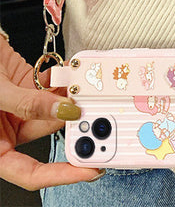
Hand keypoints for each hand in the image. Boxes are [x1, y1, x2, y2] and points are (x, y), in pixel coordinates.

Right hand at [0, 36, 101, 189]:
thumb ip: (28, 105)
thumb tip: (64, 111)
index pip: (30, 173)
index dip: (61, 175)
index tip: (88, 170)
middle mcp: (5, 131)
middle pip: (48, 133)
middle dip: (73, 122)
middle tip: (94, 114)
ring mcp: (17, 108)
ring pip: (53, 107)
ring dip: (70, 94)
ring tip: (84, 85)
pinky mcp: (24, 87)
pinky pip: (48, 87)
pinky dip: (61, 79)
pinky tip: (70, 71)